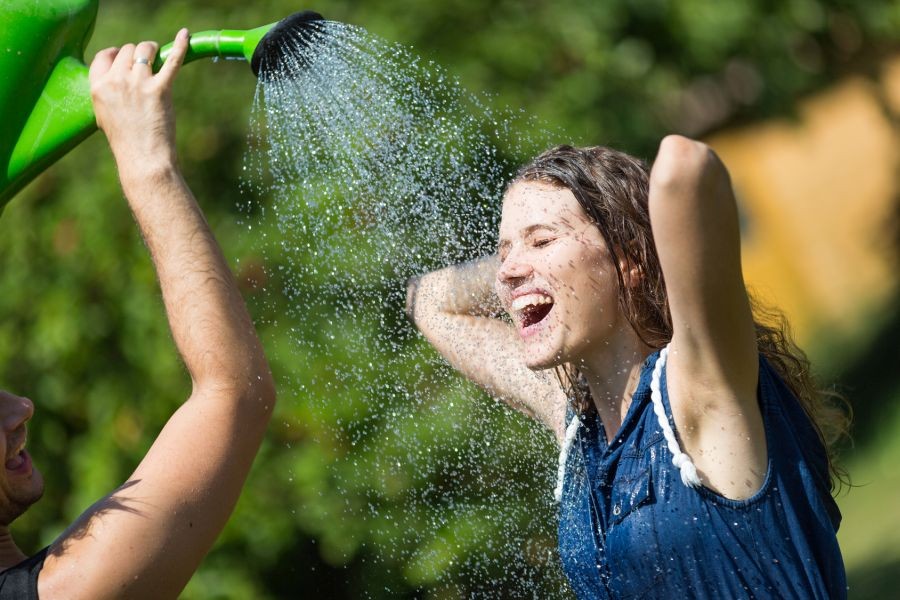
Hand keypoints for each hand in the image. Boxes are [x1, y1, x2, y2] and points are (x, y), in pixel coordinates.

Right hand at [89, 29, 189, 177]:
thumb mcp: (104, 115)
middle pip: (126, 50)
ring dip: (152, 50)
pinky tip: (184, 36)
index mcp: (98, 87)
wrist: (143, 158)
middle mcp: (116, 81)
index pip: (104, 56)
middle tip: (145, 65)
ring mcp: (138, 83)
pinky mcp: (160, 89)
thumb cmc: (126, 142)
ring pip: (145, 49)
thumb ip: (108, 93)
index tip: (123, 58)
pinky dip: (180, 46)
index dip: (115, 54)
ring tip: (158, 55)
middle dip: (137, 54)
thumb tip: (120, 78)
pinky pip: (172, 60)